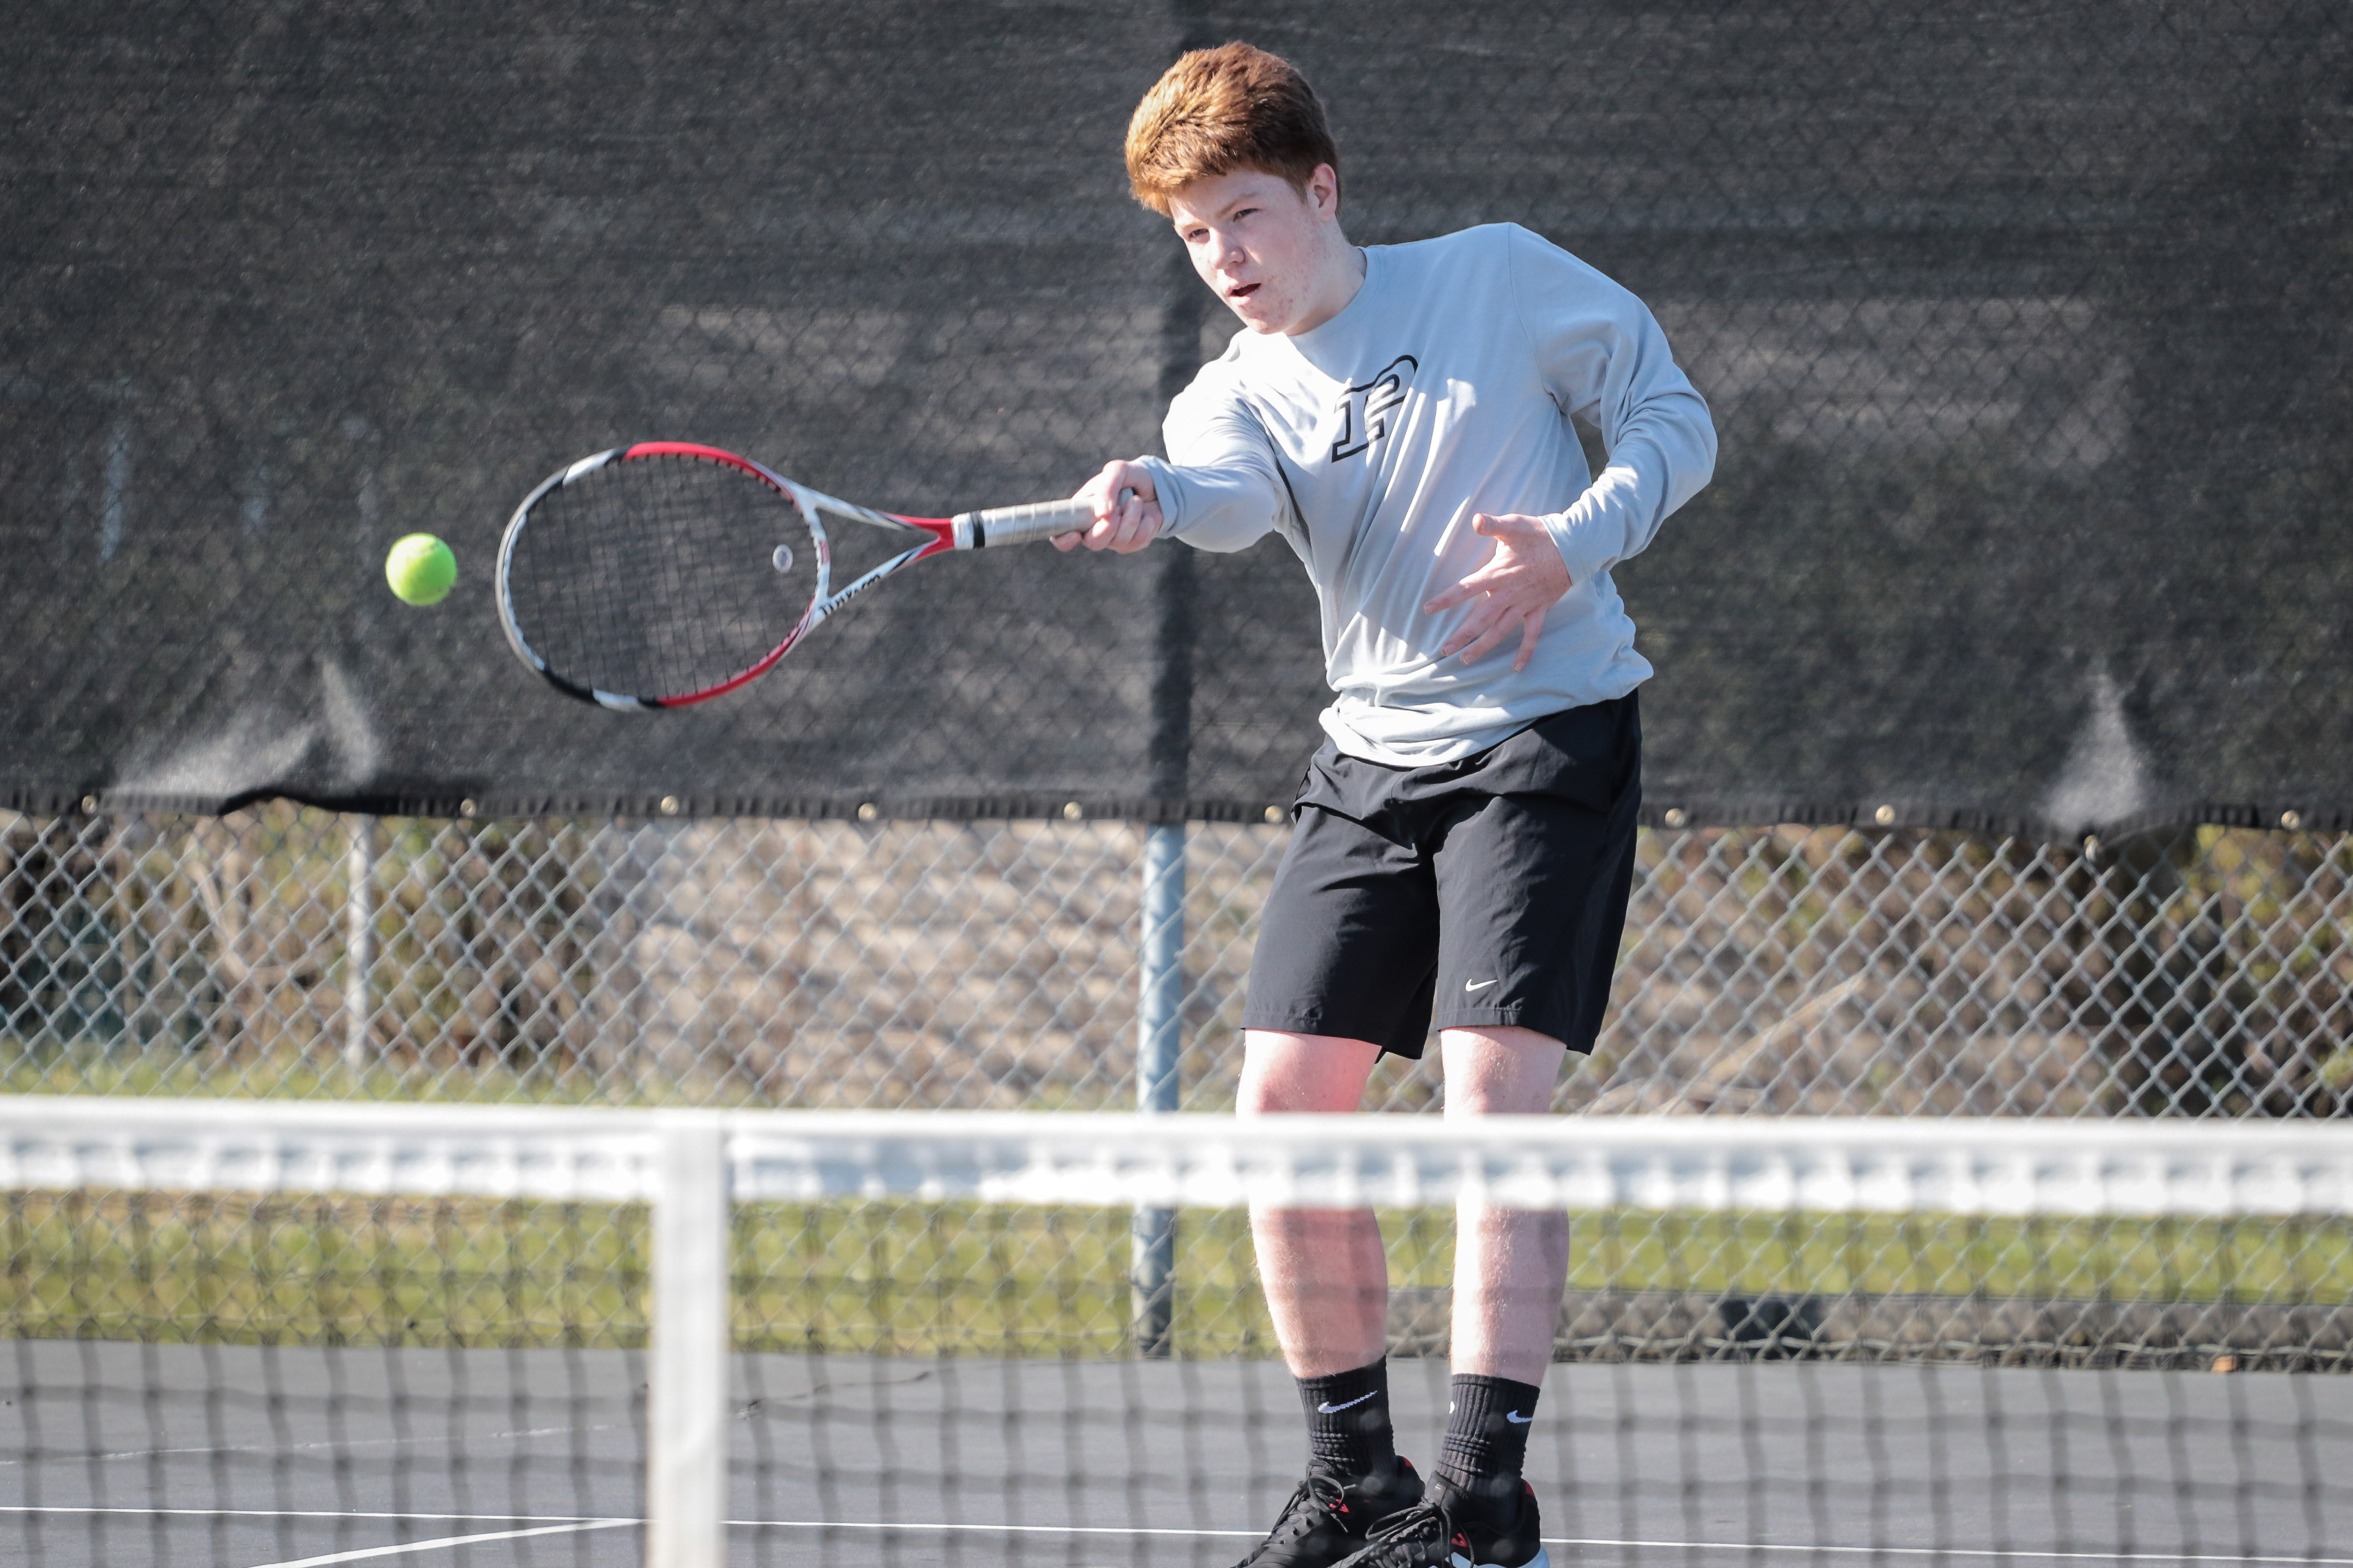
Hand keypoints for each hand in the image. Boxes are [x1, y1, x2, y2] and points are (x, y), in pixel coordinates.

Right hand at [1055, 460, 1163, 552]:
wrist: (1158, 483)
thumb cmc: (1131, 476)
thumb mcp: (1118, 470)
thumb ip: (1106, 487)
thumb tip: (1102, 513)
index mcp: (1082, 511)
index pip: (1061, 534)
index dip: (1063, 540)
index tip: (1075, 534)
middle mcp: (1094, 528)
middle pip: (1093, 543)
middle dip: (1107, 527)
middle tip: (1118, 508)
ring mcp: (1114, 538)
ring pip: (1118, 542)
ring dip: (1131, 518)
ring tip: (1136, 500)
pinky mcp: (1133, 543)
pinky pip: (1138, 542)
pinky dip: (1145, 525)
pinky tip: (1147, 514)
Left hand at [1422, 512, 1572, 672]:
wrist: (1574, 547)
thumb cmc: (1541, 534)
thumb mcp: (1515, 525)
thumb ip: (1493, 524)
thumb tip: (1475, 520)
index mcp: (1498, 574)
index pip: (1466, 589)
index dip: (1446, 599)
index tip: (1428, 609)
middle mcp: (1509, 594)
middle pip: (1480, 619)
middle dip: (1462, 635)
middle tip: (1444, 650)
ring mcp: (1524, 605)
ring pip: (1500, 631)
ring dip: (1483, 647)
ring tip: (1466, 660)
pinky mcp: (1539, 610)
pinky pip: (1531, 636)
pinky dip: (1525, 652)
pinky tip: (1517, 668)